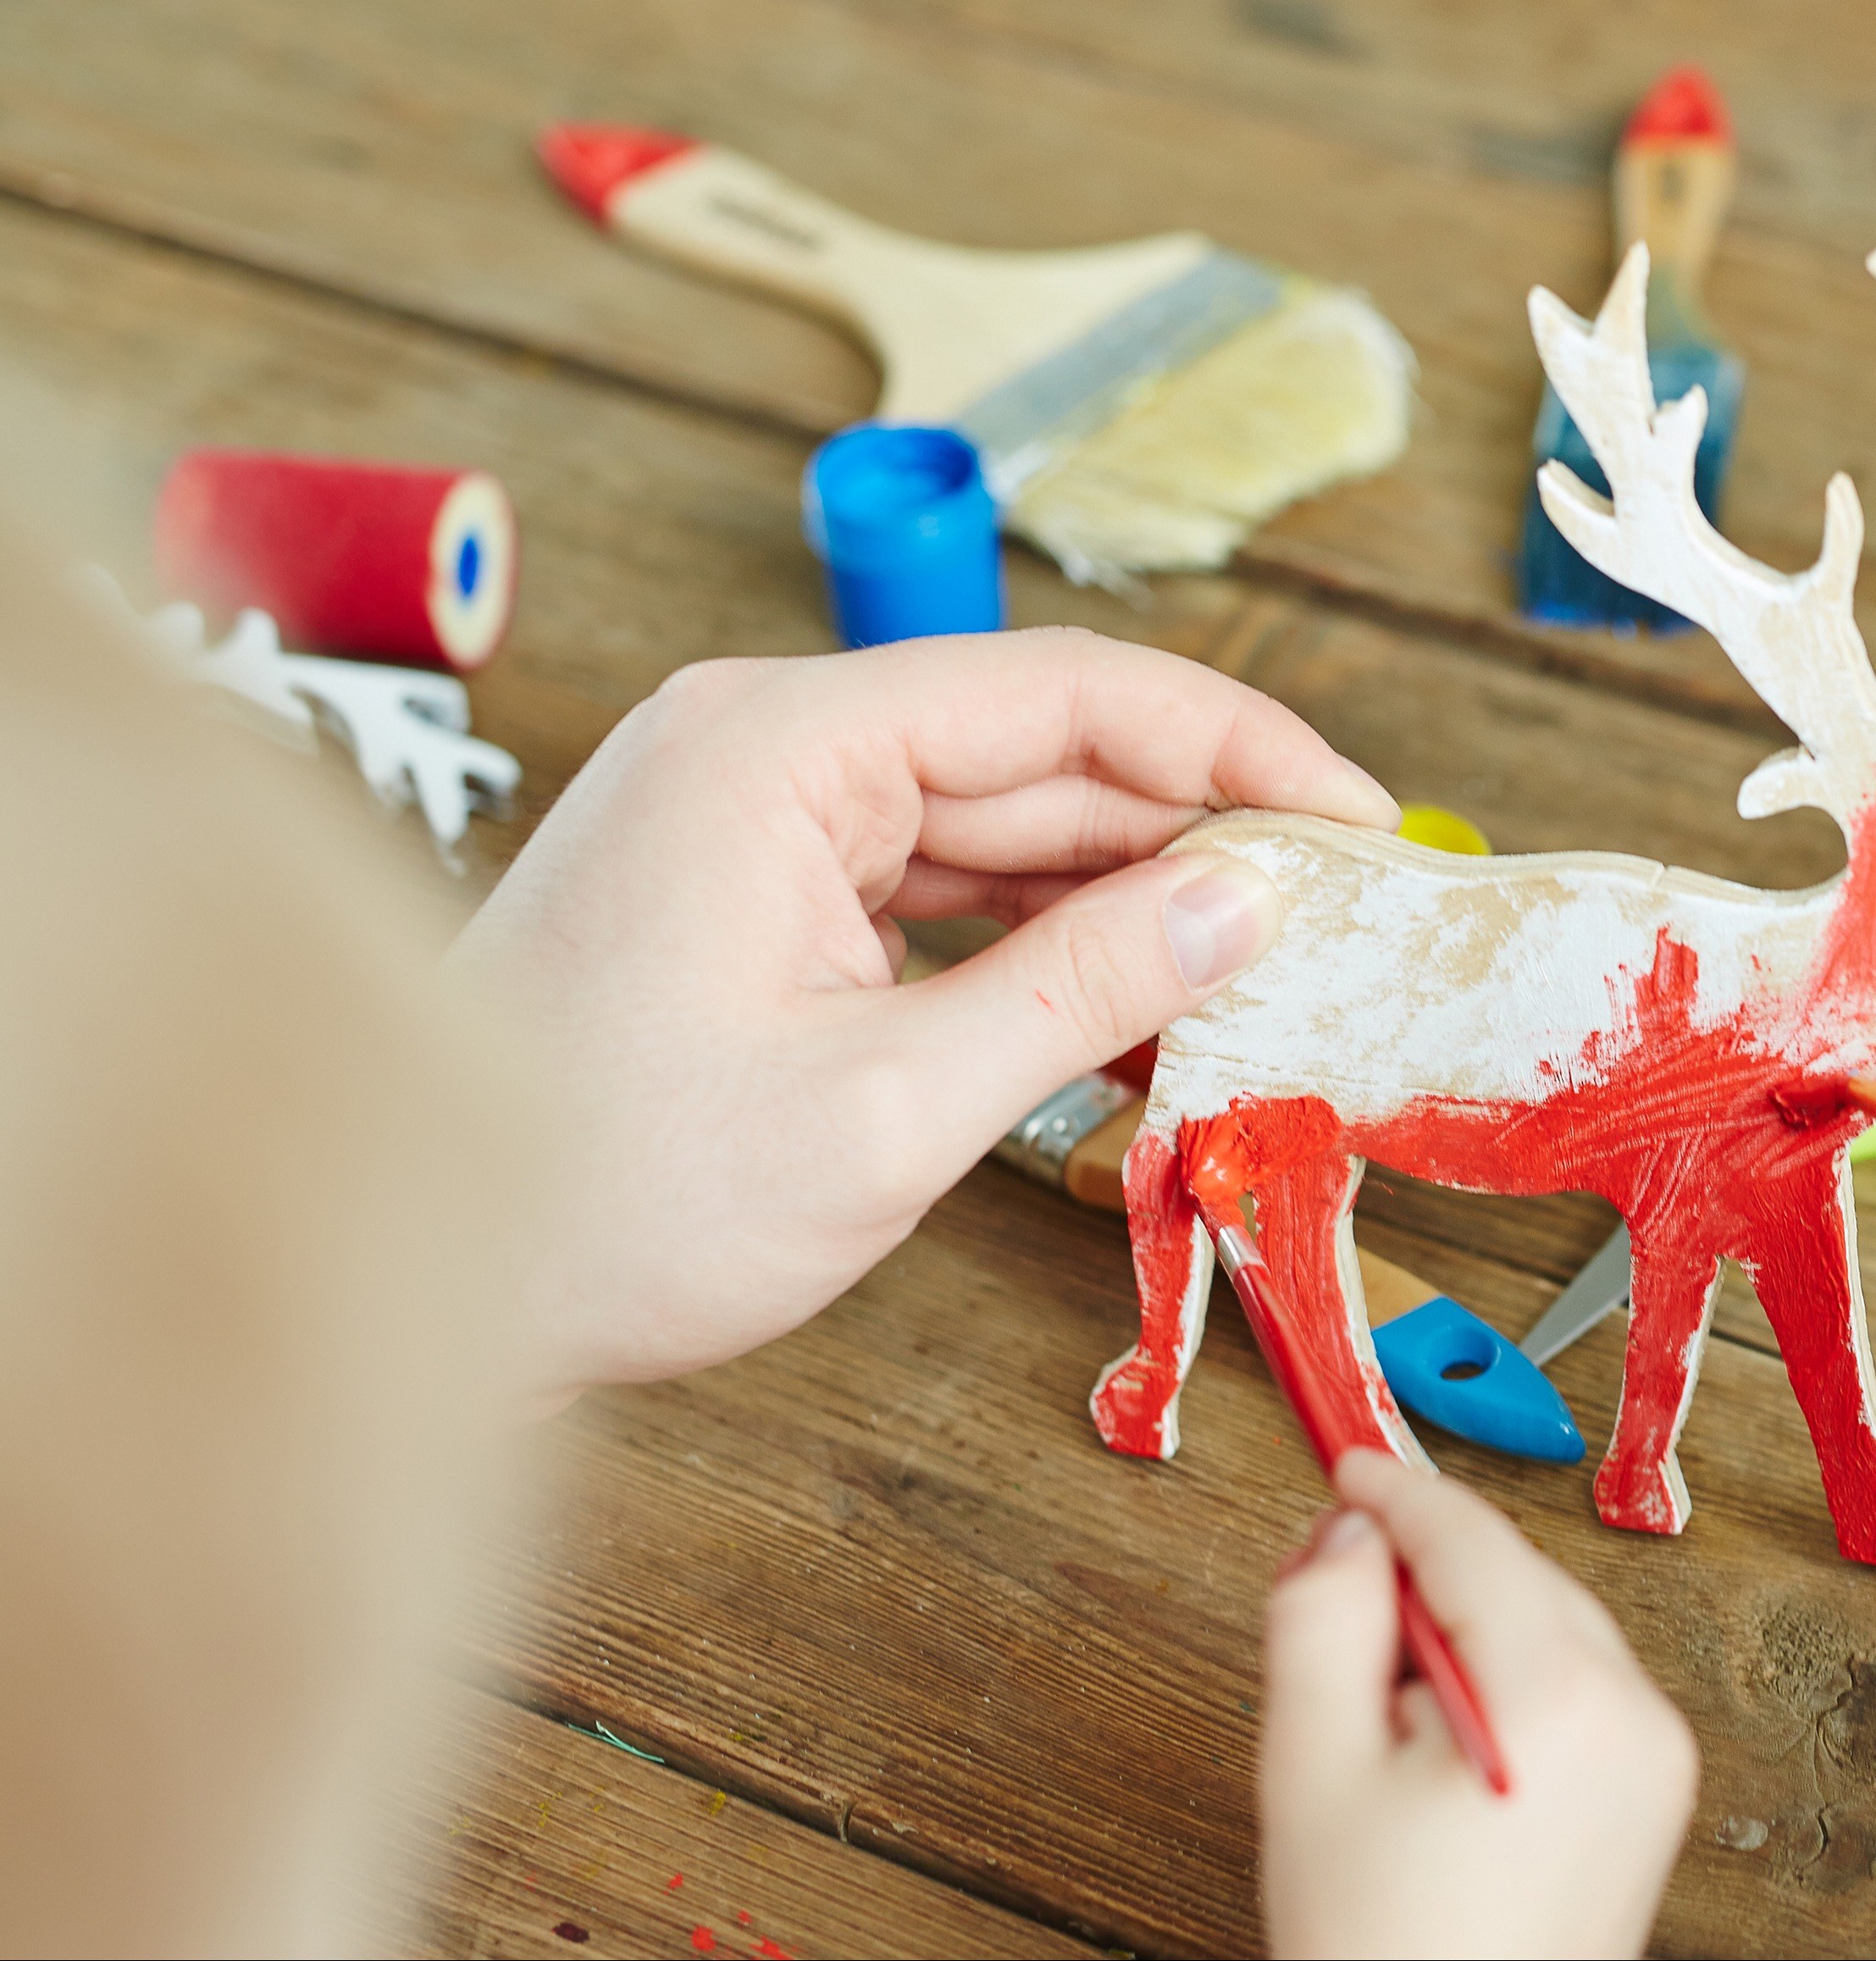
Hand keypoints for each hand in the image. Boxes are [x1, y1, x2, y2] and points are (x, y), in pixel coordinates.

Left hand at [448, 627, 1397, 1402]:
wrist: (412, 1286)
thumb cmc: (609, 1201)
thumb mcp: (890, 1105)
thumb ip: (1086, 987)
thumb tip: (1248, 904)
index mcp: (777, 747)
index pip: (1064, 695)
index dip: (1236, 747)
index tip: (1356, 813)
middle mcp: (760, 746)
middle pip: (1039, 748)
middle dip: (1199, 822)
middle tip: (1346, 897)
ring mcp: (749, 818)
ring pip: (997, 821)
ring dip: (1131, 886)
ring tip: (1272, 952)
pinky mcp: (750, 894)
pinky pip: (936, 885)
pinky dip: (1042, 937)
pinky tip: (1148, 993)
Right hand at [1260, 1448, 1697, 1958]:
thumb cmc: (1384, 1950)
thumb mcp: (1311, 1770)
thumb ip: (1319, 1622)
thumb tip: (1346, 1532)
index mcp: (1555, 1695)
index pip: (1470, 1540)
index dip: (1396, 1492)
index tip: (1345, 1463)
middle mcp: (1632, 1714)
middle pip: (1516, 1579)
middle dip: (1424, 1579)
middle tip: (1334, 1626)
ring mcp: (1657, 1760)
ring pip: (1548, 1630)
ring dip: (1466, 1637)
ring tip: (1386, 1737)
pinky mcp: (1656, 1798)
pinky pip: (1579, 1691)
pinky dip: (1511, 1688)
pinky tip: (1444, 1763)